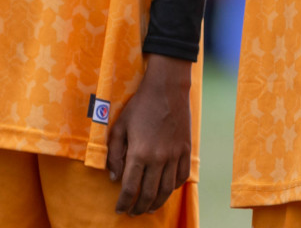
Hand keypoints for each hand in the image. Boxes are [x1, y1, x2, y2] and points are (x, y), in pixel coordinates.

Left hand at [106, 54, 191, 215]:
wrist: (167, 88)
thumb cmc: (140, 106)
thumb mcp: (119, 127)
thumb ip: (114, 154)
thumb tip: (114, 177)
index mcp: (139, 153)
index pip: (130, 188)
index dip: (123, 203)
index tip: (119, 209)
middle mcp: (159, 158)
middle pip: (149, 193)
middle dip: (139, 207)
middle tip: (133, 212)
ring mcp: (175, 154)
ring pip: (168, 189)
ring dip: (157, 202)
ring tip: (149, 208)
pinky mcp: (186, 149)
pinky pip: (183, 175)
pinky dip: (175, 187)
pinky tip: (167, 190)